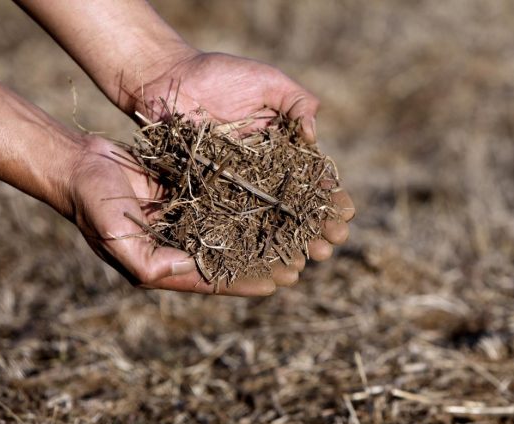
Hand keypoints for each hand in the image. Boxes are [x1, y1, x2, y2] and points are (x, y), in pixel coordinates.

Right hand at [70, 136, 314, 294]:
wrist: (78, 164)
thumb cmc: (93, 205)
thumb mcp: (117, 240)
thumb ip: (151, 262)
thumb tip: (193, 267)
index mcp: (163, 264)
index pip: (214, 278)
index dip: (247, 282)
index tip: (280, 282)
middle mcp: (178, 244)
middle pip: (228, 257)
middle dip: (262, 260)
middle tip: (300, 261)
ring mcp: (183, 218)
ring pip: (229, 229)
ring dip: (259, 232)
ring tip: (295, 233)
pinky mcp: (186, 192)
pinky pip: (221, 200)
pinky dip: (245, 203)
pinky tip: (272, 199)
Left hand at [124, 50, 354, 287]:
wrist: (166, 80)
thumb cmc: (220, 75)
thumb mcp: (268, 81)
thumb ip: (296, 102)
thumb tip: (314, 135)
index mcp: (282, 147)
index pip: (312, 177)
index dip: (330, 196)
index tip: (347, 213)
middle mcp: (263, 171)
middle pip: (294, 204)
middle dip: (315, 226)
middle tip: (331, 245)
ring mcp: (235, 185)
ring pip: (266, 218)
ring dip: (289, 239)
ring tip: (308, 258)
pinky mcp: (207, 193)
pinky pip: (229, 218)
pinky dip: (247, 237)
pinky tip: (264, 256)